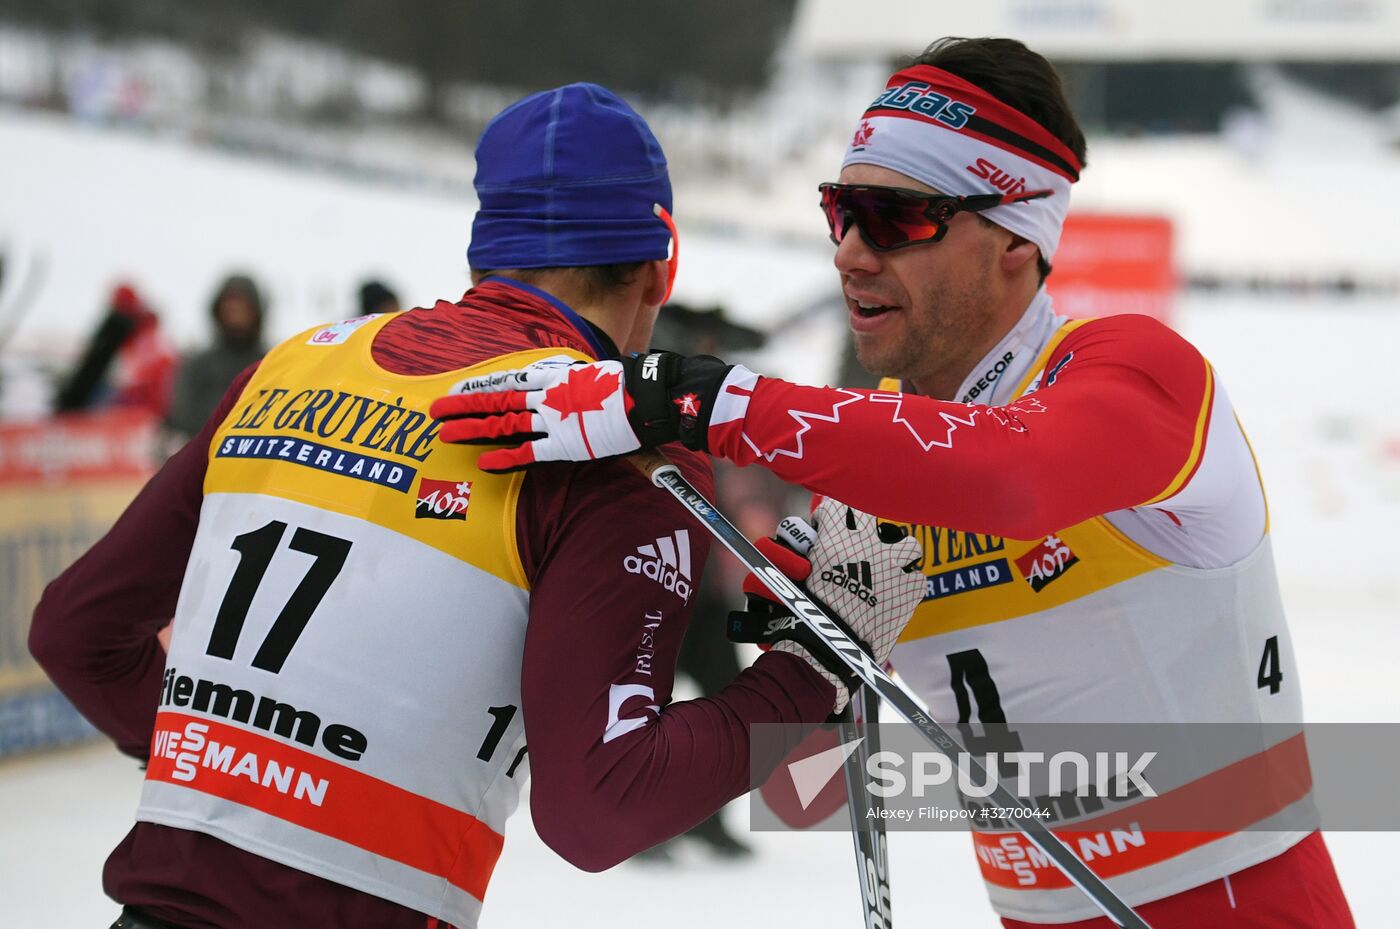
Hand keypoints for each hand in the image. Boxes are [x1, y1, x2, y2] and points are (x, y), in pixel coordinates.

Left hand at [430, 351, 742, 470]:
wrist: (651, 396)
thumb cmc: (633, 384)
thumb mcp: (602, 373)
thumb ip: (583, 380)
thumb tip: (579, 380)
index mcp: (556, 376)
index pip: (508, 382)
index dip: (480, 387)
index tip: (457, 388)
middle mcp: (548, 395)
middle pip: (496, 401)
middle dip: (463, 406)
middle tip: (434, 410)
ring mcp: (554, 419)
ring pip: (503, 424)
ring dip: (472, 428)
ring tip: (444, 433)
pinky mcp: (566, 444)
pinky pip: (528, 453)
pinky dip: (505, 456)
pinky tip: (482, 461)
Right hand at [735, 499, 923, 712]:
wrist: (829, 647)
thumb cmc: (803, 616)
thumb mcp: (791, 578)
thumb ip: (797, 559)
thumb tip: (798, 555)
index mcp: (835, 538)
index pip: (836, 507)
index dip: (830, 517)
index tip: (824, 530)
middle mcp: (866, 544)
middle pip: (873, 518)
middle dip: (865, 529)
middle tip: (858, 549)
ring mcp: (892, 565)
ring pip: (907, 544)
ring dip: (898, 554)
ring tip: (888, 569)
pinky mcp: (910, 590)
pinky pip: (918, 578)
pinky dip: (909, 587)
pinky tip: (898, 597)